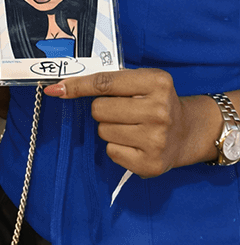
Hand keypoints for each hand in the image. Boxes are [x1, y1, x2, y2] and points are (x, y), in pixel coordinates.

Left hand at [44, 68, 191, 176]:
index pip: (105, 83)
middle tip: (123, 112)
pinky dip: (117, 147)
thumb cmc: (155, 102)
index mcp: (157, 82)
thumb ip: (109, 81)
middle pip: (99, 109)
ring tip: (132, 127)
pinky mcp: (151, 163)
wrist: (187, 132)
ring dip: (110, 129)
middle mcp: (159, 110)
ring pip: (103, 131)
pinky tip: (135, 143)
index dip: (77, 86)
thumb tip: (62, 87)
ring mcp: (156, 139)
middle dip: (103, 110)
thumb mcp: (142, 82)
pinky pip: (112, 152)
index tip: (56, 89)